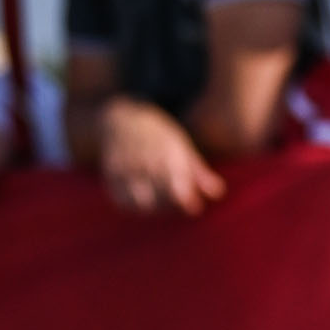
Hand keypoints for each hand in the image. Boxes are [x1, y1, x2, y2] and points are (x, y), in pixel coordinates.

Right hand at [99, 96, 225, 215]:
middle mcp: (145, 161)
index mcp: (166, 152)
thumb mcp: (181, 146)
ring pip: (140, 202)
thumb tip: (218, 194)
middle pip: (159, 195)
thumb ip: (199, 172)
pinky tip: (145, 204)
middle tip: (183, 205)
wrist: (120, 119)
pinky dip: (134, 207)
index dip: (185, 199)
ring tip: (164, 205)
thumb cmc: (158, 135)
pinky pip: (122, 201)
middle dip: (173, 206)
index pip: (176, 183)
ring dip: (154, 209)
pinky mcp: (111, 176)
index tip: (195, 208)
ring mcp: (126, 169)